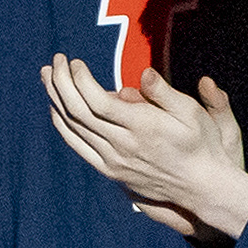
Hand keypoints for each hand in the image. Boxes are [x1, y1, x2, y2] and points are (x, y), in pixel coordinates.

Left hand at [42, 59, 247, 237]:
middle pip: (79, 112)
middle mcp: (123, 145)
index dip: (80, 80)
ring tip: (47, 76)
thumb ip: (164, 93)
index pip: (97, 101)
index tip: (74, 61)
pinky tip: (56, 108)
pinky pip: (77, 145)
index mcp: (143, 127)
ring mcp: (113, 160)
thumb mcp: (192, 112)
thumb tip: (144, 74)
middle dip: (61, 83)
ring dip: (56, 99)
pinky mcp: (109, 170)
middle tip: (54, 61)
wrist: (200, 186)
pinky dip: (62, 125)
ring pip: (73, 128)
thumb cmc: (200, 143)